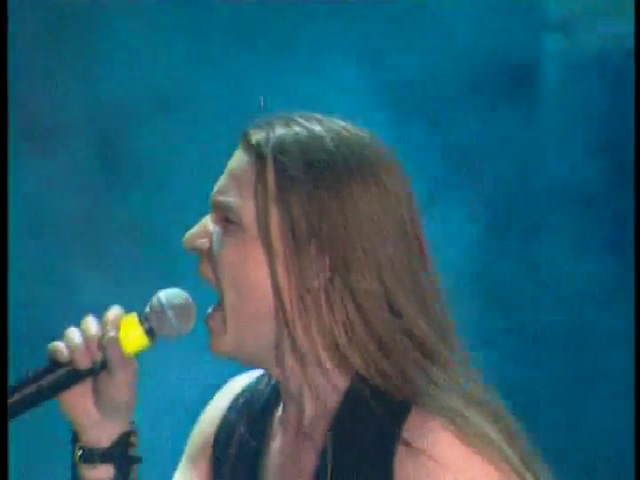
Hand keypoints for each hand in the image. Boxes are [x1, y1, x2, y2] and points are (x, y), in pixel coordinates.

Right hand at [47, 305, 137, 446]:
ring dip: (79, 346)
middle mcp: (97, 344)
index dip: (112, 317)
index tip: (112, 323)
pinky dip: (60, 350)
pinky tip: (68, 362)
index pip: (113, 317)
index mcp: (117, 342)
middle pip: (90, 321)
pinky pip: (55, 347)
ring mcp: (78, 353)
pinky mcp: (61, 365)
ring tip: (86, 366)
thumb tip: (110, 331)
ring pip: (72, 332)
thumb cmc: (120, 396)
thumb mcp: (125, 375)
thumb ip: (119, 352)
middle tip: (99, 356)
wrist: (102, 423)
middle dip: (94, 334)